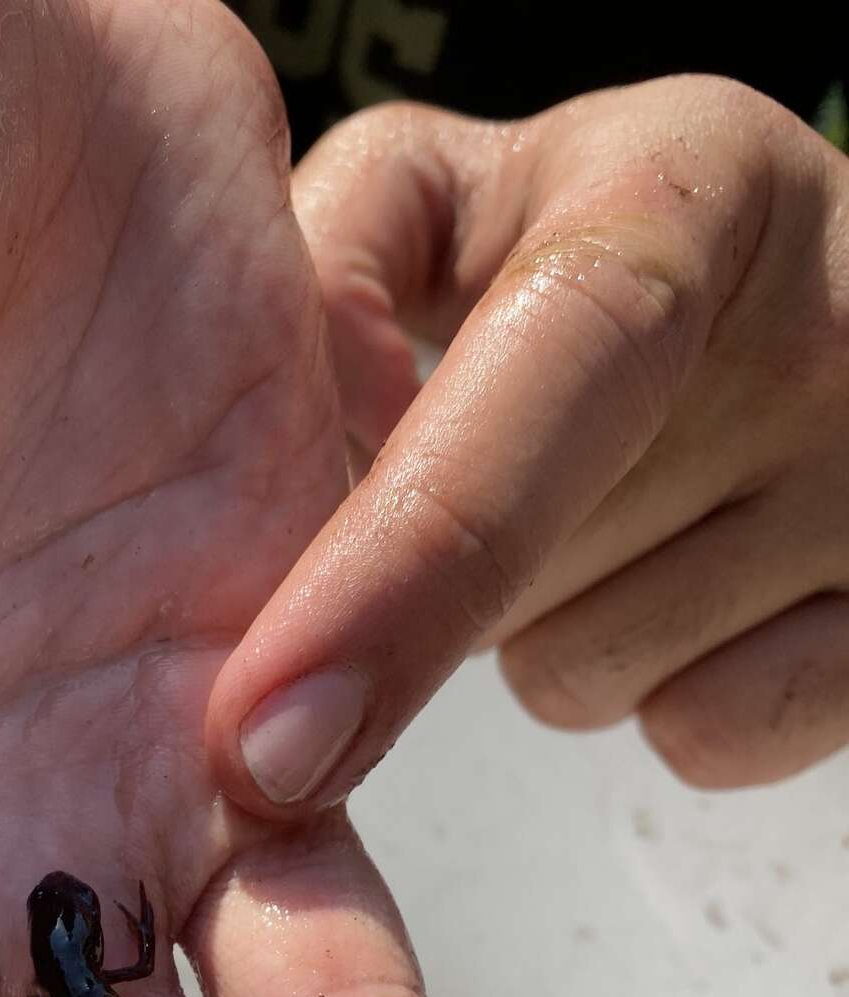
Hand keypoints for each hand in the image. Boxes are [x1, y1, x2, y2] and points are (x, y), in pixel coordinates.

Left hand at [210, 77, 848, 810]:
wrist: (821, 308)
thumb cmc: (600, 259)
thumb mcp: (461, 195)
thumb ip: (334, 263)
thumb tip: (275, 454)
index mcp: (689, 189)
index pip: (547, 382)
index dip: (397, 565)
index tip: (273, 722)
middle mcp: (823, 325)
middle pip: (519, 576)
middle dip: (446, 571)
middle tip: (516, 471)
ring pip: (586, 678)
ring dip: (547, 632)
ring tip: (616, 513)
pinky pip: (700, 737)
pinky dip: (660, 696)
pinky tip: (689, 588)